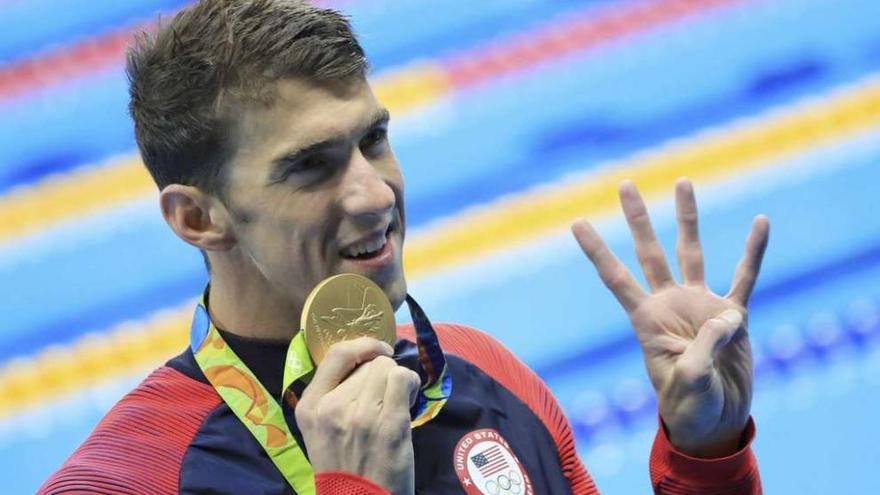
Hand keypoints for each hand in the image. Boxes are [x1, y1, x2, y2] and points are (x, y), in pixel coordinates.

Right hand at [296, 337, 420, 493]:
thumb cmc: (343, 466)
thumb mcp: (320, 429)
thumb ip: (333, 396)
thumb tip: (365, 363)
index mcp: (310, 406)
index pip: (337, 354)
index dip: (363, 345)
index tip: (377, 350)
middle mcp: (332, 407)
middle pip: (369, 363)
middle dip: (381, 375)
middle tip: (384, 398)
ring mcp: (361, 415)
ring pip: (388, 368)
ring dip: (397, 380)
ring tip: (396, 402)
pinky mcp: (390, 424)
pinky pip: (404, 379)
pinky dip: (411, 384)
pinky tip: (409, 399)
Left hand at [571, 178, 768, 457]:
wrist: (715, 422)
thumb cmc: (690, 408)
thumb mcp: (689, 383)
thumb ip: (705, 349)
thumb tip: (728, 316)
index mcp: (646, 320)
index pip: (615, 277)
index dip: (596, 250)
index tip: (577, 222)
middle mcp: (669, 304)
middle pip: (649, 252)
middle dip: (638, 218)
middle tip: (625, 183)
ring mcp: (700, 306)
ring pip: (691, 252)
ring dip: (687, 218)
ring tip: (682, 182)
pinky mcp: (732, 315)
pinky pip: (745, 276)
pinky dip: (753, 250)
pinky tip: (761, 222)